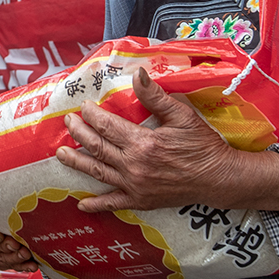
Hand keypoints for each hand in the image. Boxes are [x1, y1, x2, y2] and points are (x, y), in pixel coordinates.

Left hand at [56, 68, 278, 214]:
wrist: (218, 178)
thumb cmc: (202, 145)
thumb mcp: (182, 116)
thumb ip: (156, 96)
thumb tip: (138, 74)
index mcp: (142, 143)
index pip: (108, 126)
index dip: (93, 114)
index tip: (84, 106)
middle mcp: (133, 166)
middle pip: (98, 147)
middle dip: (80, 133)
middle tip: (68, 122)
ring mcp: (135, 186)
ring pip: (98, 172)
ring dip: (77, 162)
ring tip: (60, 154)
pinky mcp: (140, 201)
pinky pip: (113, 203)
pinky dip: (96, 205)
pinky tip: (82, 204)